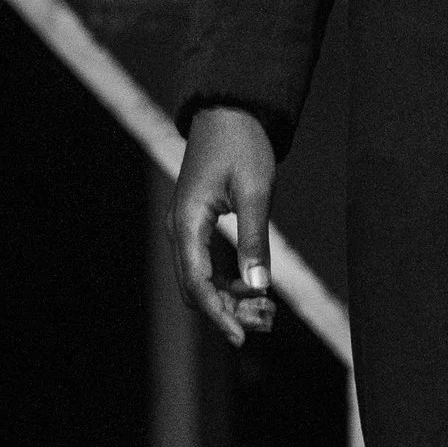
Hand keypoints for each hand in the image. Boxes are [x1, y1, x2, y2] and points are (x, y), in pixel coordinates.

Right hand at [168, 106, 277, 345]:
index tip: (241, 337)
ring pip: (201, 279)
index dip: (218, 313)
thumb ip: (254, 239)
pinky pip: (206, 264)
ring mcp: (186, 225)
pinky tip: (254, 287)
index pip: (196, 282)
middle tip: (266, 322)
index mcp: (188, 220)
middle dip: (228, 310)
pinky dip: (228, 281)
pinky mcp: (197, 222)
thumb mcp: (255, 190)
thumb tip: (259, 288)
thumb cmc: (243, 143)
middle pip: (195, 287)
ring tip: (267, 310)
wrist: (230, 108)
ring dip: (229, 298)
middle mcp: (180, 227)